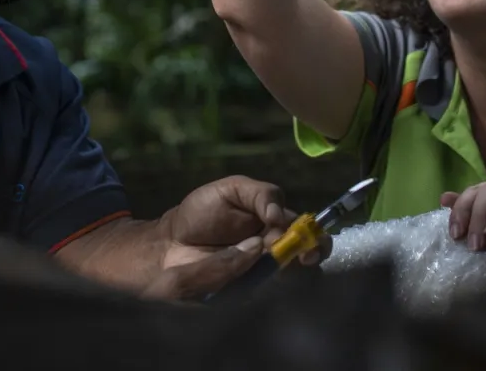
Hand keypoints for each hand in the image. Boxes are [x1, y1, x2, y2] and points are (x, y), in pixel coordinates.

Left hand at [150, 175, 327, 300]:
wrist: (169, 243)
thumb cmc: (201, 212)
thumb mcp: (232, 189)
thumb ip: (261, 194)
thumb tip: (280, 216)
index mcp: (277, 224)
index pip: (309, 234)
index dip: (316, 240)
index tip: (307, 244)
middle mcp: (276, 251)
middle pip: (308, 260)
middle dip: (308, 258)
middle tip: (298, 258)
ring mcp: (261, 274)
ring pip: (289, 280)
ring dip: (285, 272)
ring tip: (268, 264)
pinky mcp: (245, 294)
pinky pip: (263, 295)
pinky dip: (263, 289)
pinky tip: (254, 279)